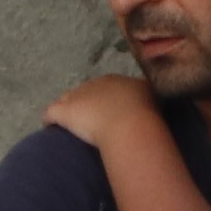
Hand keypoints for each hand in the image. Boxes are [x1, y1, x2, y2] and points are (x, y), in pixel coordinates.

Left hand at [41, 74, 164, 149]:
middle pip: (84, 93)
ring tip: (68, 127)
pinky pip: (50, 113)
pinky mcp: (64, 111)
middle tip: (88, 123)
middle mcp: (94, 84)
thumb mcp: (154, 99)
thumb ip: (151, 97)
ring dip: (67, 112)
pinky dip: (50, 120)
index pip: (104, 88)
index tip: (107, 115)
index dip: (104, 102)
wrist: (128, 125)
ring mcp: (77, 96)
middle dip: (85, 105)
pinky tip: (50, 129)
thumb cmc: (145, 114)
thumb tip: (161, 99)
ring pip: (66, 101)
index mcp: (115, 81)